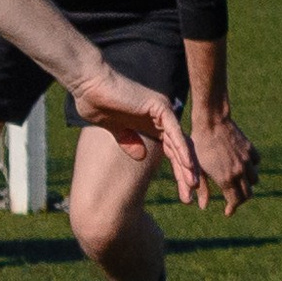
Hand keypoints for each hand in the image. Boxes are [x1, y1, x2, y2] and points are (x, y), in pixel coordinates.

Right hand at [70, 64, 200, 203]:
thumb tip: (140, 156)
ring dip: (187, 165)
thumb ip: (128, 140)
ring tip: (193, 185)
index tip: (182, 193)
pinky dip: (180, 149)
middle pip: (179, 150)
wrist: (88, 85)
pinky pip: (173, 132)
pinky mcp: (159, 108)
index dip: (177, 172)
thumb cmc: (95, 102)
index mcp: (151, 124)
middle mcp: (161, 118)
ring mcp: (162, 112)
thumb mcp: (114, 129)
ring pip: (180, 143)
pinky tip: (187, 165)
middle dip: (185, 173)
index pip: (171, 151)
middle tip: (191, 195)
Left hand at [187, 109, 259, 214]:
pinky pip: (256, 163)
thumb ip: (202, 189)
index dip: (232, 208)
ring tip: (238, 183)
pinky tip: (242, 166)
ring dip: (248, 184)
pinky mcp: (251, 150)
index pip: (235, 201)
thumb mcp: (197, 169)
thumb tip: (202, 207)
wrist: (211, 123)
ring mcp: (247, 160)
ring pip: (254, 180)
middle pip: (248, 194)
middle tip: (232, 200)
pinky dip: (251, 168)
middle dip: (240, 200)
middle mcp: (240, 172)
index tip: (227, 211)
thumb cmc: (198, 146)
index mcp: (226, 179)